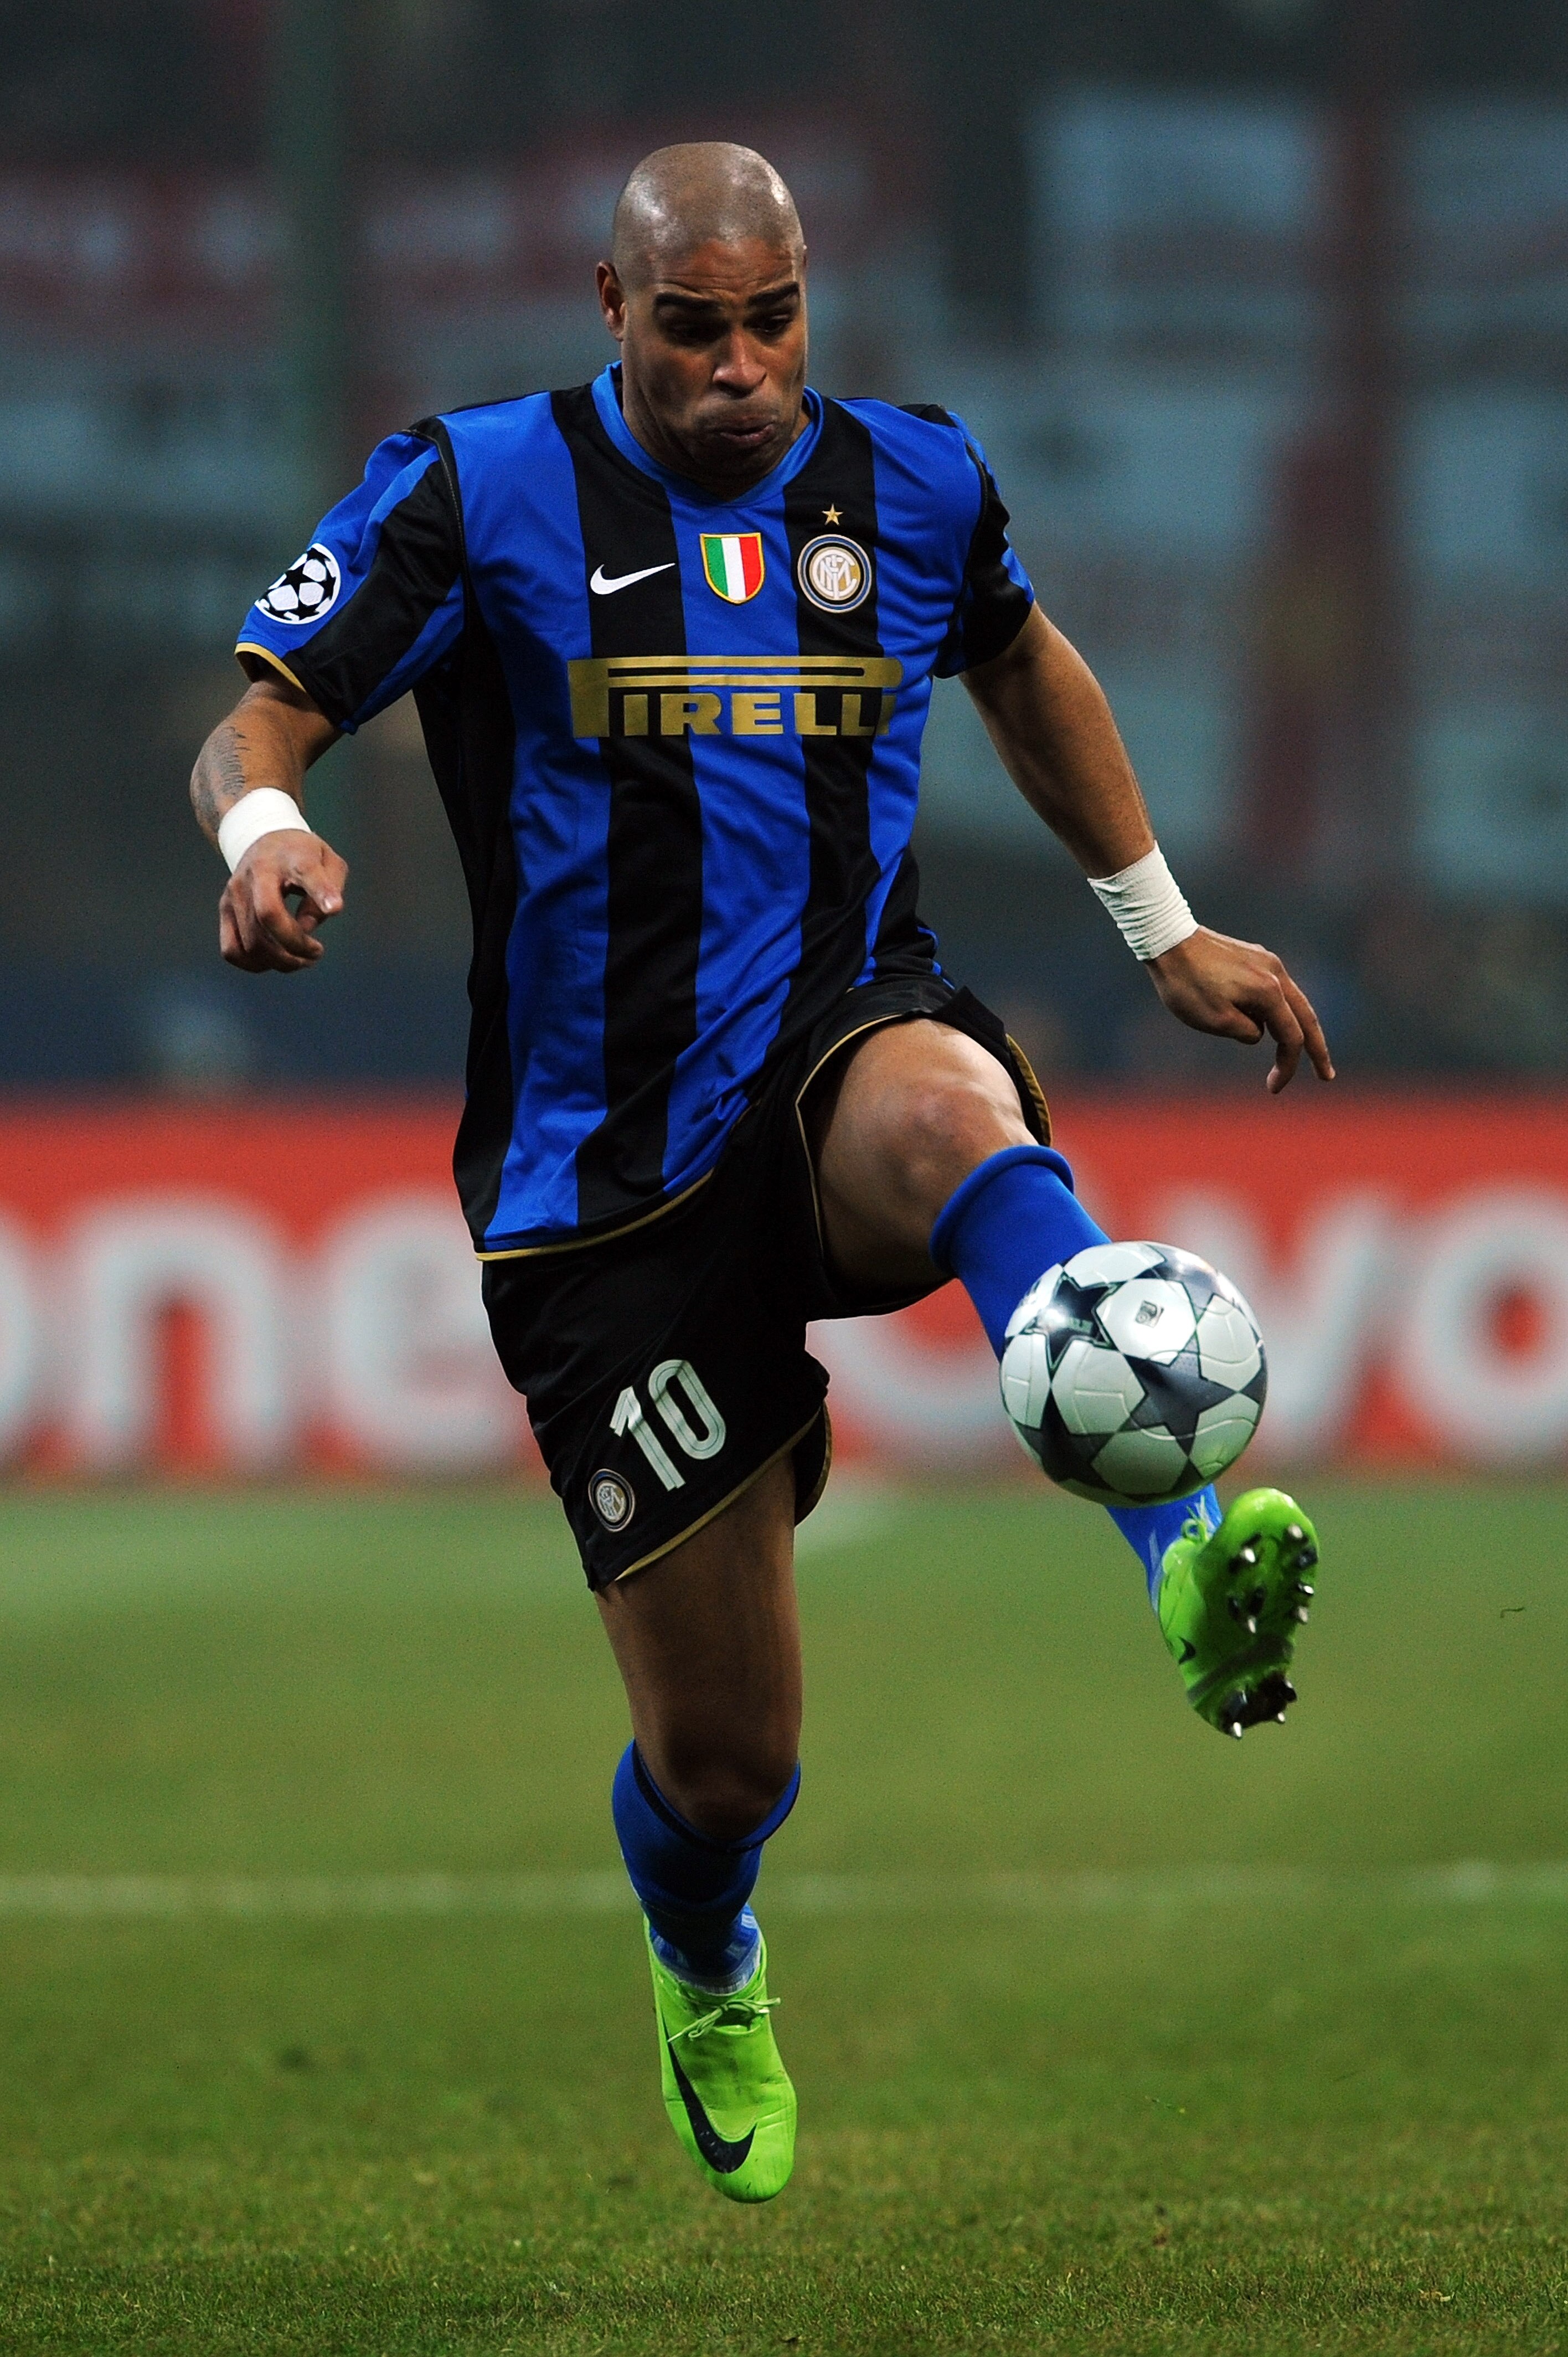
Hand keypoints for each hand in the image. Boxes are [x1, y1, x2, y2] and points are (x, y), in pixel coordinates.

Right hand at [219, 830, 346, 973]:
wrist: (264, 840)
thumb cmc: (303, 856)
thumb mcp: (328, 861)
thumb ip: (330, 889)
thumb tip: (306, 928)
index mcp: (290, 856)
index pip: (305, 871)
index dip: (320, 891)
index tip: (333, 909)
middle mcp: (256, 873)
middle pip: (269, 916)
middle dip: (296, 945)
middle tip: (316, 952)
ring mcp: (235, 892)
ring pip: (251, 942)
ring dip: (280, 961)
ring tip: (301, 959)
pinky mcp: (225, 909)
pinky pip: (231, 950)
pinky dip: (254, 964)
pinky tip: (274, 960)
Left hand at [1146, 927, 1334, 1093]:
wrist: (1168, 940)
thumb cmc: (1186, 984)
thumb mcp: (1215, 1021)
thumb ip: (1246, 1033)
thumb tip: (1259, 1032)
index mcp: (1269, 992)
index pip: (1291, 1038)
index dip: (1287, 1067)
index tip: (1273, 1089)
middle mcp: (1276, 974)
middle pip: (1306, 1017)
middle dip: (1318, 1049)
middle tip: (1326, 1076)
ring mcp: (1266, 962)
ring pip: (1293, 1001)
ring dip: (1298, 1028)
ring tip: (1302, 1051)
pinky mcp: (1254, 957)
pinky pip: (1275, 989)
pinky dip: (1280, 1010)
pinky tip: (1269, 1023)